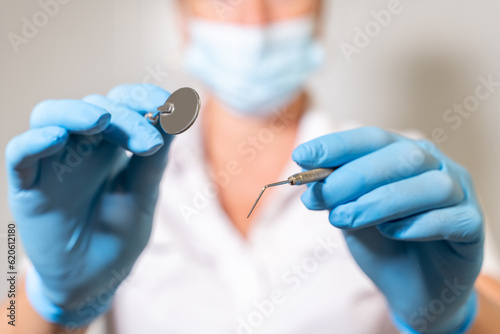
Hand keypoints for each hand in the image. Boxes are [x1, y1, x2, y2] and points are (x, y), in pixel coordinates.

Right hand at [6, 84, 172, 326]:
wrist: (95, 280)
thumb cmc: (120, 235)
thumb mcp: (143, 195)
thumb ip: (154, 159)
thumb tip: (179, 114)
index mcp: (111, 146)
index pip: (121, 105)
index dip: (142, 97)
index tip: (169, 104)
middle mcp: (81, 148)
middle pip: (94, 107)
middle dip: (125, 117)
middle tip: (151, 144)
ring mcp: (53, 163)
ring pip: (50, 116)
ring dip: (76, 113)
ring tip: (103, 121)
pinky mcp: (28, 187)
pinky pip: (20, 154)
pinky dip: (35, 142)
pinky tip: (58, 139)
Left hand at [292, 127, 483, 333]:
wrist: (410, 286)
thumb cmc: (380, 242)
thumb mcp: (350, 213)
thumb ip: (336, 194)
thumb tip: (307, 175)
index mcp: (402, 154)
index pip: (371, 138)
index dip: (337, 145)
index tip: (300, 157)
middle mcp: (434, 165)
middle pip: (401, 157)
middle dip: (353, 177)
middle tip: (319, 198)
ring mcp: (459, 193)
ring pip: (429, 185)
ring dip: (380, 202)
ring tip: (345, 220)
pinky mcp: (472, 224)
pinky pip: (450, 218)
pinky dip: (418, 225)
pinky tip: (393, 233)